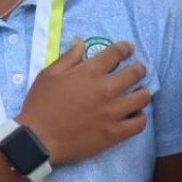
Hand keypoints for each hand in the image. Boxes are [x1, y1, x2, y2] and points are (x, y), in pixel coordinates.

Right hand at [15, 38, 149, 164]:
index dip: (125, 48)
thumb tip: (80, 41)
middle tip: (138, 70)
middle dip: (139, 68)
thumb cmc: (40, 104)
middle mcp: (105, 90)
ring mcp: (112, 113)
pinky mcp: (114, 133)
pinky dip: (140, 117)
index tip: (128, 49)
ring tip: (139, 93)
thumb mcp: (49, 75)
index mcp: (89, 73)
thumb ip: (68, 57)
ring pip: (142, 98)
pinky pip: (139, 124)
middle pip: (135, 73)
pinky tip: (135, 115)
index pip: (116, 53)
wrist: (38, 139)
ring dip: (143, 92)